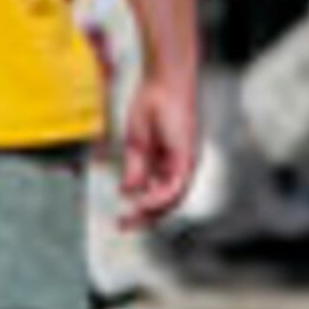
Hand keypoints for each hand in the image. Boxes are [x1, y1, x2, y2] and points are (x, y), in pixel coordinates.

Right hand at [112, 68, 199, 226]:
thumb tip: (128, 191)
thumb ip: (135, 169)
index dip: (141, 210)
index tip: (122, 219)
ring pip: (173, 199)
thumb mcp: (137, 144)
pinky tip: (141, 202)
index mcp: (169, 163)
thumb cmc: (151, 105)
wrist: (163, 82)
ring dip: (151, 212)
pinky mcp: (186, 156)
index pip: (158, 195)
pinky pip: (175, 186)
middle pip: (167, 202)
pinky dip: (158, 198)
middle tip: (123, 226)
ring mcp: (185, 162)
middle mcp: (180, 166)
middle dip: (145, 218)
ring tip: (130, 218)